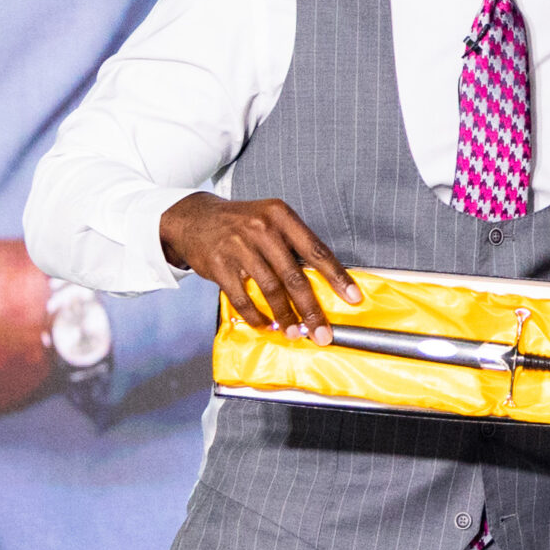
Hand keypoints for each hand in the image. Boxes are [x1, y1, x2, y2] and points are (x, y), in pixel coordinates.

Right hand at [160, 192, 358, 342]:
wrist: (195, 219)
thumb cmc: (241, 223)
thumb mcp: (271, 221)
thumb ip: (293, 245)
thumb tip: (323, 281)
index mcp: (281, 216)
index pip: (316, 250)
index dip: (337, 277)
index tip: (353, 297)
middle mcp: (262, 229)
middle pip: (295, 276)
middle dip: (312, 310)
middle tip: (322, 332)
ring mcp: (239, 246)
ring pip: (271, 290)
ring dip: (286, 317)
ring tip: (295, 332)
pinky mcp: (220, 264)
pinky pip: (243, 298)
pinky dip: (256, 316)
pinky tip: (266, 325)